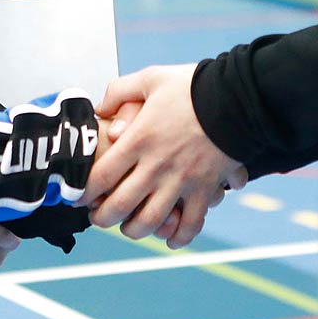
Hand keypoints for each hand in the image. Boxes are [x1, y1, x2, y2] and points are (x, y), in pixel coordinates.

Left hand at [80, 64, 242, 248]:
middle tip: (98, 217)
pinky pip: (191, 223)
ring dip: (135, 230)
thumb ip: (120, 90)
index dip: (84, 191)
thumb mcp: (151, 78)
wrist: (238, 97)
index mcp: (139, 138)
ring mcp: (182, 180)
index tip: (79, 196)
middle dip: (103, 218)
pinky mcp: (205, 189)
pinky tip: (170, 240)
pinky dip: (179, 237)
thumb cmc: (193, 86)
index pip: (102, 175)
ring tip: (130, 228)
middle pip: (120, 205)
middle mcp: (156, 165)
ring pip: (151, 220)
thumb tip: (100, 108)